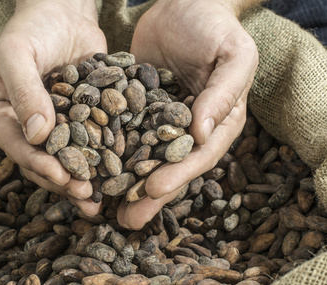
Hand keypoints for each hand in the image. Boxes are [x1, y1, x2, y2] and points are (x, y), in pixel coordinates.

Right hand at [0, 0, 105, 213]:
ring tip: (101, 200)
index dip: (39, 166)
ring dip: (85, 180)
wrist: (64, 12)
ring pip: (70, 160)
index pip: (19, 148)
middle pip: (45, 163)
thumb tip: (37, 134)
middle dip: (66, 182)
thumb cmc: (34, 28)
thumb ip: (24, 91)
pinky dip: (105, 159)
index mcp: (4, 116)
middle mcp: (30, 128)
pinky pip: (94, 143)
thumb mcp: (19, 54)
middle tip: (87, 196)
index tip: (62, 177)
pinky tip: (120, 173)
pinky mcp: (85, 122)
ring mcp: (59, 128)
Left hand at [120, 0, 258, 228]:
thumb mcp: (233, 54)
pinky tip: (92, 173)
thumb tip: (203, 133)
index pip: (199, 155)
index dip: (178, 174)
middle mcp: (190, 130)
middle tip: (127, 221)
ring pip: (144, 159)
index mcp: (219, 122)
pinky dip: (110, 156)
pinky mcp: (137, 110)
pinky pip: (123, 136)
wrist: (184, 1)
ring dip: (127, 186)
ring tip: (106, 212)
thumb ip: (223, 93)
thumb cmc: (215, 26)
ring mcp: (161, 123)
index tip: (152, 189)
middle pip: (170, 168)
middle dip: (149, 195)